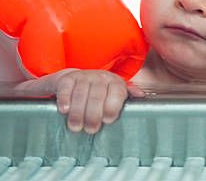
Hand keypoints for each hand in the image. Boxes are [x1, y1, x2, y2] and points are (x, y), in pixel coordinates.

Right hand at [16, 68, 143, 133]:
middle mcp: (100, 76)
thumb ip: (127, 94)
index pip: (116, 92)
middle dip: (93, 114)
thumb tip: (141, 95)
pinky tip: (64, 110)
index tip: (107, 120)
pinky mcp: (68, 78)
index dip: (112, 107)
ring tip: (76, 126)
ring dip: (78, 111)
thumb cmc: (99, 92)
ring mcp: (83, 76)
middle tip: (90, 129)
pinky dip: (65, 99)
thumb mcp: (114, 93)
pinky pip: (67, 87)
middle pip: (98, 94)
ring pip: (81, 92)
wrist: (75, 79)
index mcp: (115, 82)